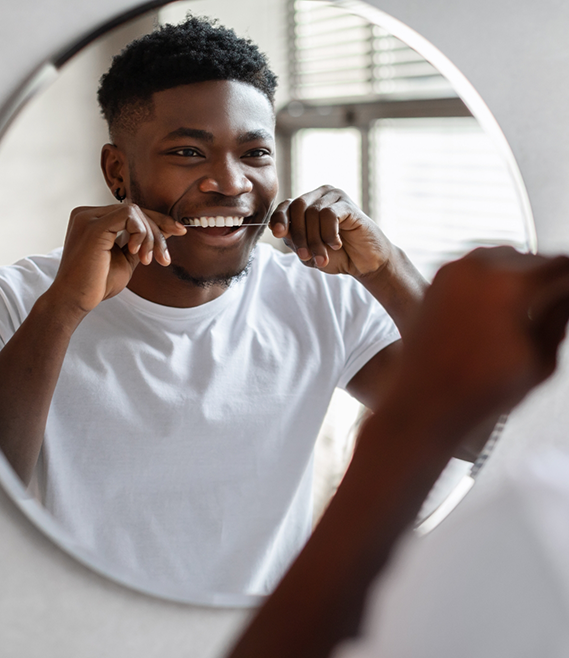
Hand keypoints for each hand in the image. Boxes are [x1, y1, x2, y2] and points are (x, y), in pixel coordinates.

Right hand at [48, 203, 186, 317]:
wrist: (76, 301)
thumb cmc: (98, 284)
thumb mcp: (127, 260)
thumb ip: (142, 243)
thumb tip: (166, 230)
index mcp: (95, 220)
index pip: (132, 213)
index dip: (159, 221)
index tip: (180, 231)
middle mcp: (89, 214)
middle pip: (136, 210)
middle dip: (158, 232)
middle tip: (165, 258)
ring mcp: (89, 217)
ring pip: (135, 211)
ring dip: (151, 236)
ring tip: (149, 260)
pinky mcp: (93, 226)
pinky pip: (128, 216)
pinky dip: (140, 233)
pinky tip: (138, 253)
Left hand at [270, 186, 392, 277]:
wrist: (363, 263)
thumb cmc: (336, 256)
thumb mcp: (308, 251)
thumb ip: (293, 239)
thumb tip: (278, 229)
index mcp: (306, 205)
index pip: (286, 206)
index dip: (279, 218)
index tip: (278, 234)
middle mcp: (319, 196)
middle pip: (298, 208)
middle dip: (299, 235)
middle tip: (305, 256)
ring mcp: (334, 197)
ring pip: (313, 213)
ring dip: (315, 240)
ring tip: (322, 257)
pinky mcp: (347, 204)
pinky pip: (329, 215)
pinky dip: (329, 234)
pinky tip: (336, 245)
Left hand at [396, 246, 568, 428]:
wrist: (422, 400)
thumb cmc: (479, 390)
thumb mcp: (540, 363)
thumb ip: (559, 321)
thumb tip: (565, 299)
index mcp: (511, 286)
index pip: (561, 266)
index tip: (567, 299)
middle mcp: (479, 268)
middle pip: (532, 260)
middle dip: (547, 279)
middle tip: (556, 304)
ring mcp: (453, 272)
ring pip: (503, 259)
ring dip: (519, 277)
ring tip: (525, 310)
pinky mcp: (436, 281)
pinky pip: (475, 269)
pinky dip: (491, 281)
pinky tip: (496, 309)